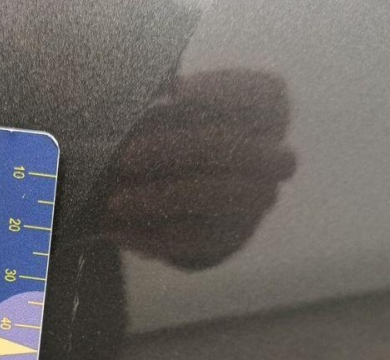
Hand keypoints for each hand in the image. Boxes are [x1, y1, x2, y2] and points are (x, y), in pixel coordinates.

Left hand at [103, 69, 295, 269]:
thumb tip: (146, 105)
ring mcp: (258, 200)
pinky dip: (152, 236)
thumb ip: (168, 104)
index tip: (174, 90)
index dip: (219, 91)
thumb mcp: (178, 110)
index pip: (260, 95)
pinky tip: (118, 231)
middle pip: (235, 149)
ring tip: (114, 201)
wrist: (195, 192)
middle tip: (124, 157)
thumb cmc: (182, 131)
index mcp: (270, 111)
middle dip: (175, 150)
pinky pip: (195, 238)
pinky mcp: (233, 236)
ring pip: (214, 196)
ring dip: (159, 198)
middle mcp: (275, 157)